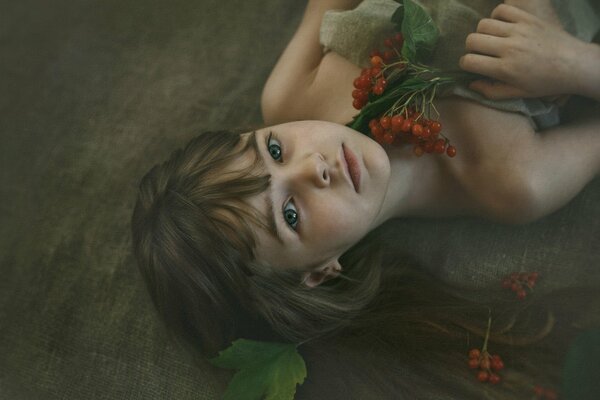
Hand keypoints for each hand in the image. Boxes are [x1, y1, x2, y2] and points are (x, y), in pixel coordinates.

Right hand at [459, 3, 590, 99]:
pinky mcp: (527, 18)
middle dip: (471, 48)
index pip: (469, 61)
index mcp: (505, 69)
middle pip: (472, 40)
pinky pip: (502, 9)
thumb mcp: (517, 93)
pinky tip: (501, 26)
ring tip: (491, 39)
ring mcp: (518, 31)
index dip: (466, 64)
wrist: (573, 64)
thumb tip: (471, 84)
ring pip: (483, 24)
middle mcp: (509, 48)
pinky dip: (497, 16)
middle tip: (481, 52)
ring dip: (482, 32)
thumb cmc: (544, 82)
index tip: (472, 65)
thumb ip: (491, 91)